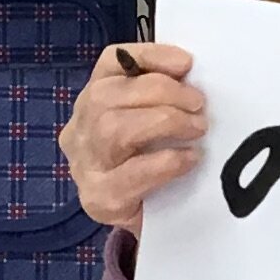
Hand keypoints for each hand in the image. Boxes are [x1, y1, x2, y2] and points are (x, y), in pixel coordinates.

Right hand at [58, 44, 204, 236]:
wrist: (150, 223)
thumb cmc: (153, 164)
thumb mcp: (155, 124)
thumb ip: (163, 97)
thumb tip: (191, 74)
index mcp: (93, 100)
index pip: (111, 63)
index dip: (148, 56)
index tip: (186, 63)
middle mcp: (80, 129)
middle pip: (107, 95)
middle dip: (161, 93)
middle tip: (199, 105)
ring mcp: (84, 166)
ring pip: (112, 129)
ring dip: (162, 122)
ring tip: (196, 129)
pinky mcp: (98, 199)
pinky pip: (130, 175)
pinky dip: (165, 162)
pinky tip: (189, 160)